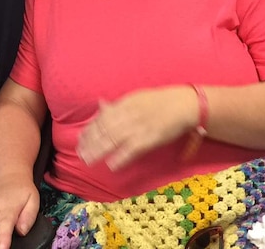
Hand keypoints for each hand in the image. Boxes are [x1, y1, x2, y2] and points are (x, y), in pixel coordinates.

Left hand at [77, 87, 193, 170]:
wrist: (184, 105)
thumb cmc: (160, 102)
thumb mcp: (136, 98)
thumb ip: (117, 105)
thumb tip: (99, 105)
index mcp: (125, 103)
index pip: (102, 118)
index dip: (89, 130)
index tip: (80, 140)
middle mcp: (129, 114)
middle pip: (104, 130)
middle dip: (90, 143)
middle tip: (80, 153)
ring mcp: (139, 126)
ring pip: (114, 140)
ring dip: (99, 151)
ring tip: (88, 161)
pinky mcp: (150, 138)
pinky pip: (132, 149)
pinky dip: (121, 157)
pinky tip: (111, 165)